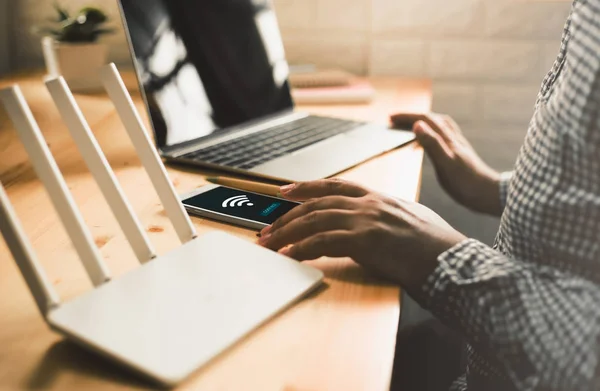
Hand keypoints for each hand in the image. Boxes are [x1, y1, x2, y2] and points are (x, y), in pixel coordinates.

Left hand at [258, 179, 465, 292]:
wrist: (451, 259)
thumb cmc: (435, 245)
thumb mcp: (410, 220)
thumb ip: (385, 218)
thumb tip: (371, 228)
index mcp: (378, 197)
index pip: (335, 185)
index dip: (307, 187)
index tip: (286, 191)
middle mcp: (369, 203)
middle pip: (317, 202)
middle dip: (288, 215)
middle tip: (266, 226)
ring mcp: (367, 219)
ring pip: (315, 220)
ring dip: (287, 232)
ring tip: (268, 243)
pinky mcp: (365, 239)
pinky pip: (323, 241)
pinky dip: (302, 248)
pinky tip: (288, 255)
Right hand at [392, 113, 501, 215]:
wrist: (489, 194)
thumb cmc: (466, 183)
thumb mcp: (445, 164)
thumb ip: (432, 144)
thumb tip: (417, 124)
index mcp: (447, 139)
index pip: (425, 119)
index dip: (407, 117)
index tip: (390, 118)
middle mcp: (453, 138)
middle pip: (431, 119)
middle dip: (412, 117)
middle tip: (395, 121)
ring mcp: (458, 145)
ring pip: (439, 125)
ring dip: (423, 122)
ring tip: (410, 126)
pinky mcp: (460, 153)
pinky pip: (443, 136)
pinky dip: (432, 133)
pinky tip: (430, 142)